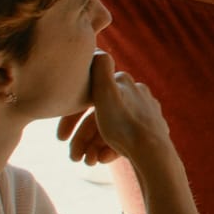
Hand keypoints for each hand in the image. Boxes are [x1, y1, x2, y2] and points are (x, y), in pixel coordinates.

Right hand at [58, 52, 173, 167]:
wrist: (153, 153)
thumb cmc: (124, 125)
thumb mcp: (105, 94)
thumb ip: (99, 70)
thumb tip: (97, 51)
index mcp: (123, 83)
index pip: (89, 99)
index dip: (70, 119)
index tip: (60, 139)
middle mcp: (136, 94)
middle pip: (99, 117)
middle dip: (83, 139)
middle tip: (74, 158)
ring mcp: (145, 113)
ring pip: (110, 129)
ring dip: (93, 146)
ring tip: (88, 162)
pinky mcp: (151, 130)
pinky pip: (124, 138)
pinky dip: (110, 148)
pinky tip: (103, 160)